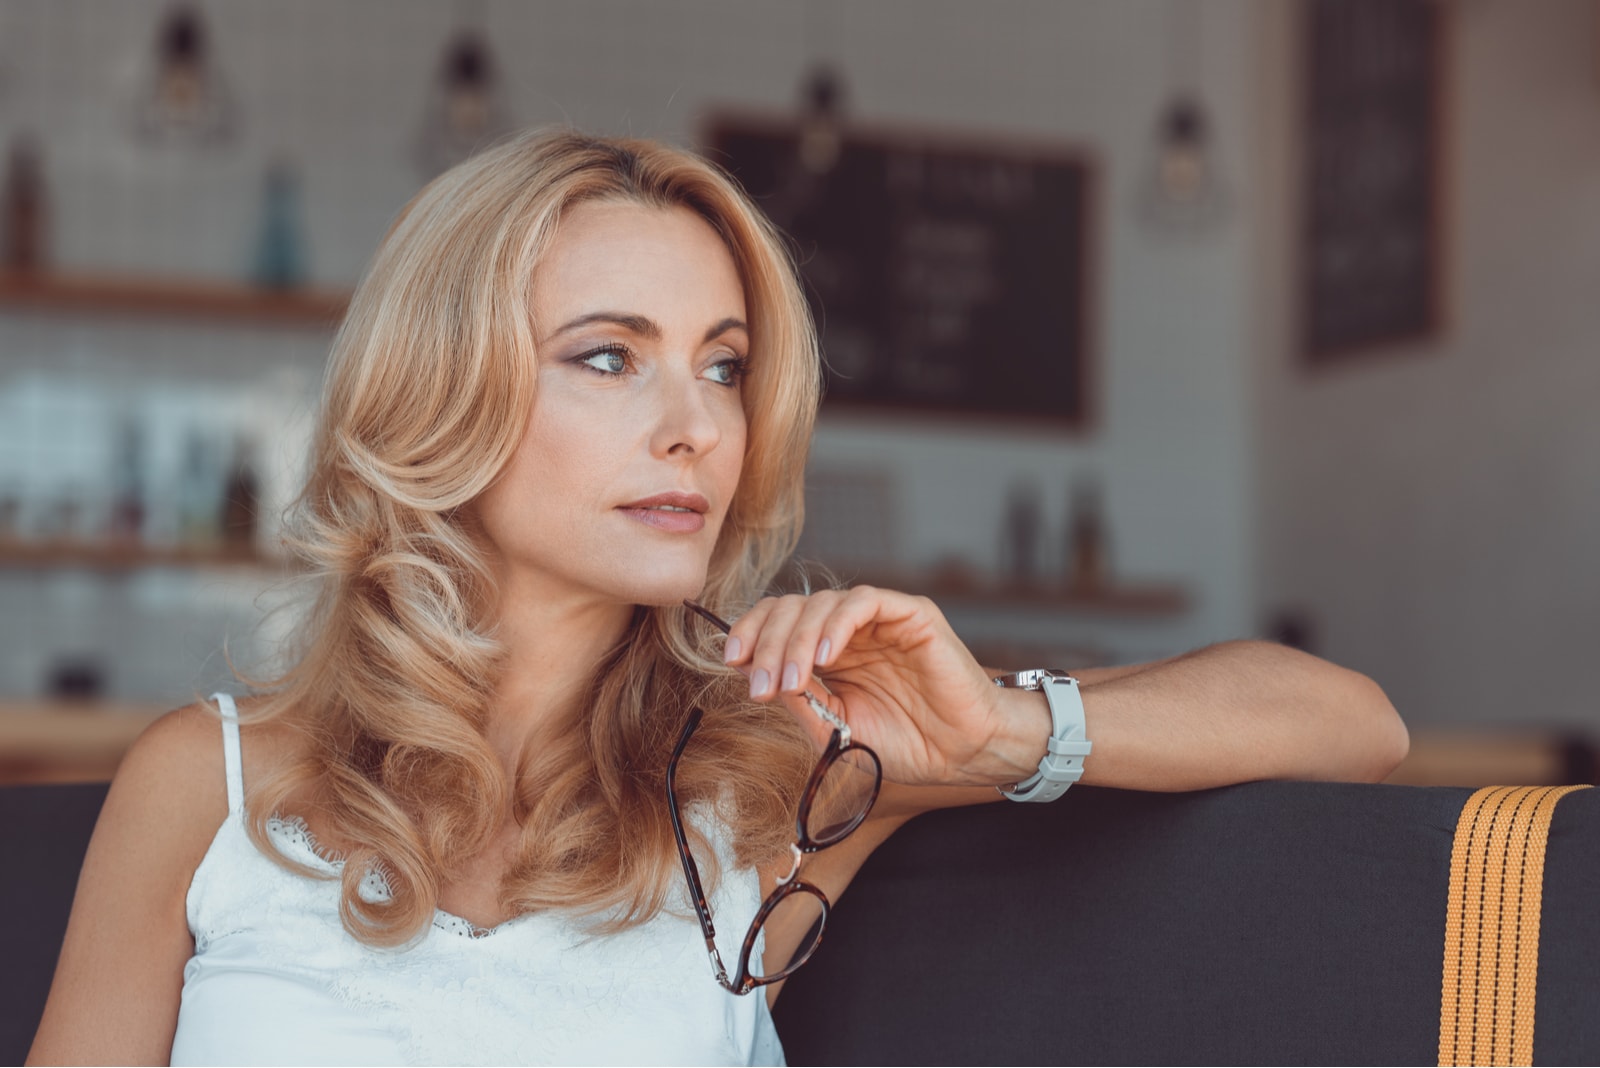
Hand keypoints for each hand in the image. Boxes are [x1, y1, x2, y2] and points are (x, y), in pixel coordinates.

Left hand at [719, 587, 1047, 787]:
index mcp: (827, 653)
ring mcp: (878, 619)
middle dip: (767, 645)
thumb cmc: (905, 744)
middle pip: (790, 609)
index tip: (730, 663)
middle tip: (763, 686)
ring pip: (820, 603)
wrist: (962, 754)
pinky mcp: (910, 613)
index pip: (776, 623)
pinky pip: (864, 601)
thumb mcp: (835, 729)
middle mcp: (848, 629)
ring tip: (793, 679)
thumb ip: (799, 702)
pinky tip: (826, 655)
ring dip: (796, 640)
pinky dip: (837, 623)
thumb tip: (754, 678)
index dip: (750, 635)